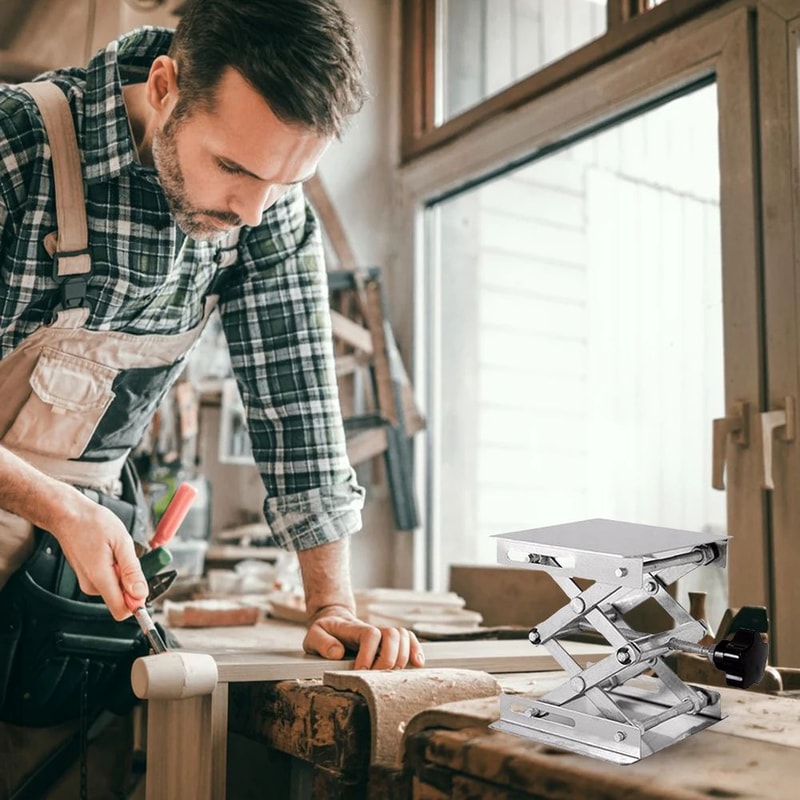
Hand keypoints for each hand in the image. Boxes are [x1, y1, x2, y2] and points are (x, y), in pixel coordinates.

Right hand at [50, 497, 147, 620]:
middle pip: (121, 599)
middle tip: (129, 558)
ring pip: (116, 588)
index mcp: (100, 578)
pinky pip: (108, 580)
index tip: (144, 586)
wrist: (69, 515)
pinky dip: (115, 569)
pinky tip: (111, 552)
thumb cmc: (92, 523)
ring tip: (118, 552)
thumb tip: (140, 593)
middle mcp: (91, 585)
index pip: (121, 610)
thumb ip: (132, 570)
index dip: (137, 602)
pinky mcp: (87, 576)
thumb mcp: (121, 542)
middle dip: (131, 582)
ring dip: (123, 573)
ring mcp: (88, 582)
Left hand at [303, 605, 424, 669]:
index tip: (360, 670)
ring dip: (402, 657)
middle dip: (388, 659)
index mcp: (354, 629)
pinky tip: (417, 663)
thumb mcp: (314, 635)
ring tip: (391, 675)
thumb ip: (322, 642)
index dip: (369, 654)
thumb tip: (337, 653)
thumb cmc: (325, 631)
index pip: (371, 634)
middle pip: (393, 635)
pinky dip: (416, 650)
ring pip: (404, 636)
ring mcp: (383, 635)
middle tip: (376, 677)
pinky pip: (409, 640)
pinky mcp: (390, 642)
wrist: (334, 622)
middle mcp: (373, 630)